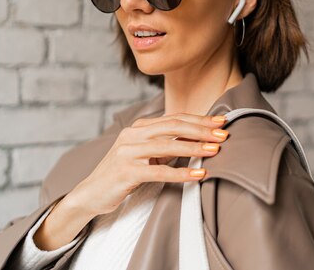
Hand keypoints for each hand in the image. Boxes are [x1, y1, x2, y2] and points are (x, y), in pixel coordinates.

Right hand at [67, 113, 228, 216]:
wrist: (90, 194)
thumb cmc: (123, 174)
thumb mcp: (145, 154)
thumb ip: (165, 145)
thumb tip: (197, 140)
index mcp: (139, 127)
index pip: (175, 118)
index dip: (200, 119)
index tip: (221, 122)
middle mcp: (132, 135)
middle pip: (174, 126)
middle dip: (201, 130)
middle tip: (224, 134)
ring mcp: (127, 152)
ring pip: (167, 146)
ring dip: (194, 147)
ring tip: (216, 150)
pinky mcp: (126, 172)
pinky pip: (159, 171)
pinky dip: (181, 172)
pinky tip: (199, 174)